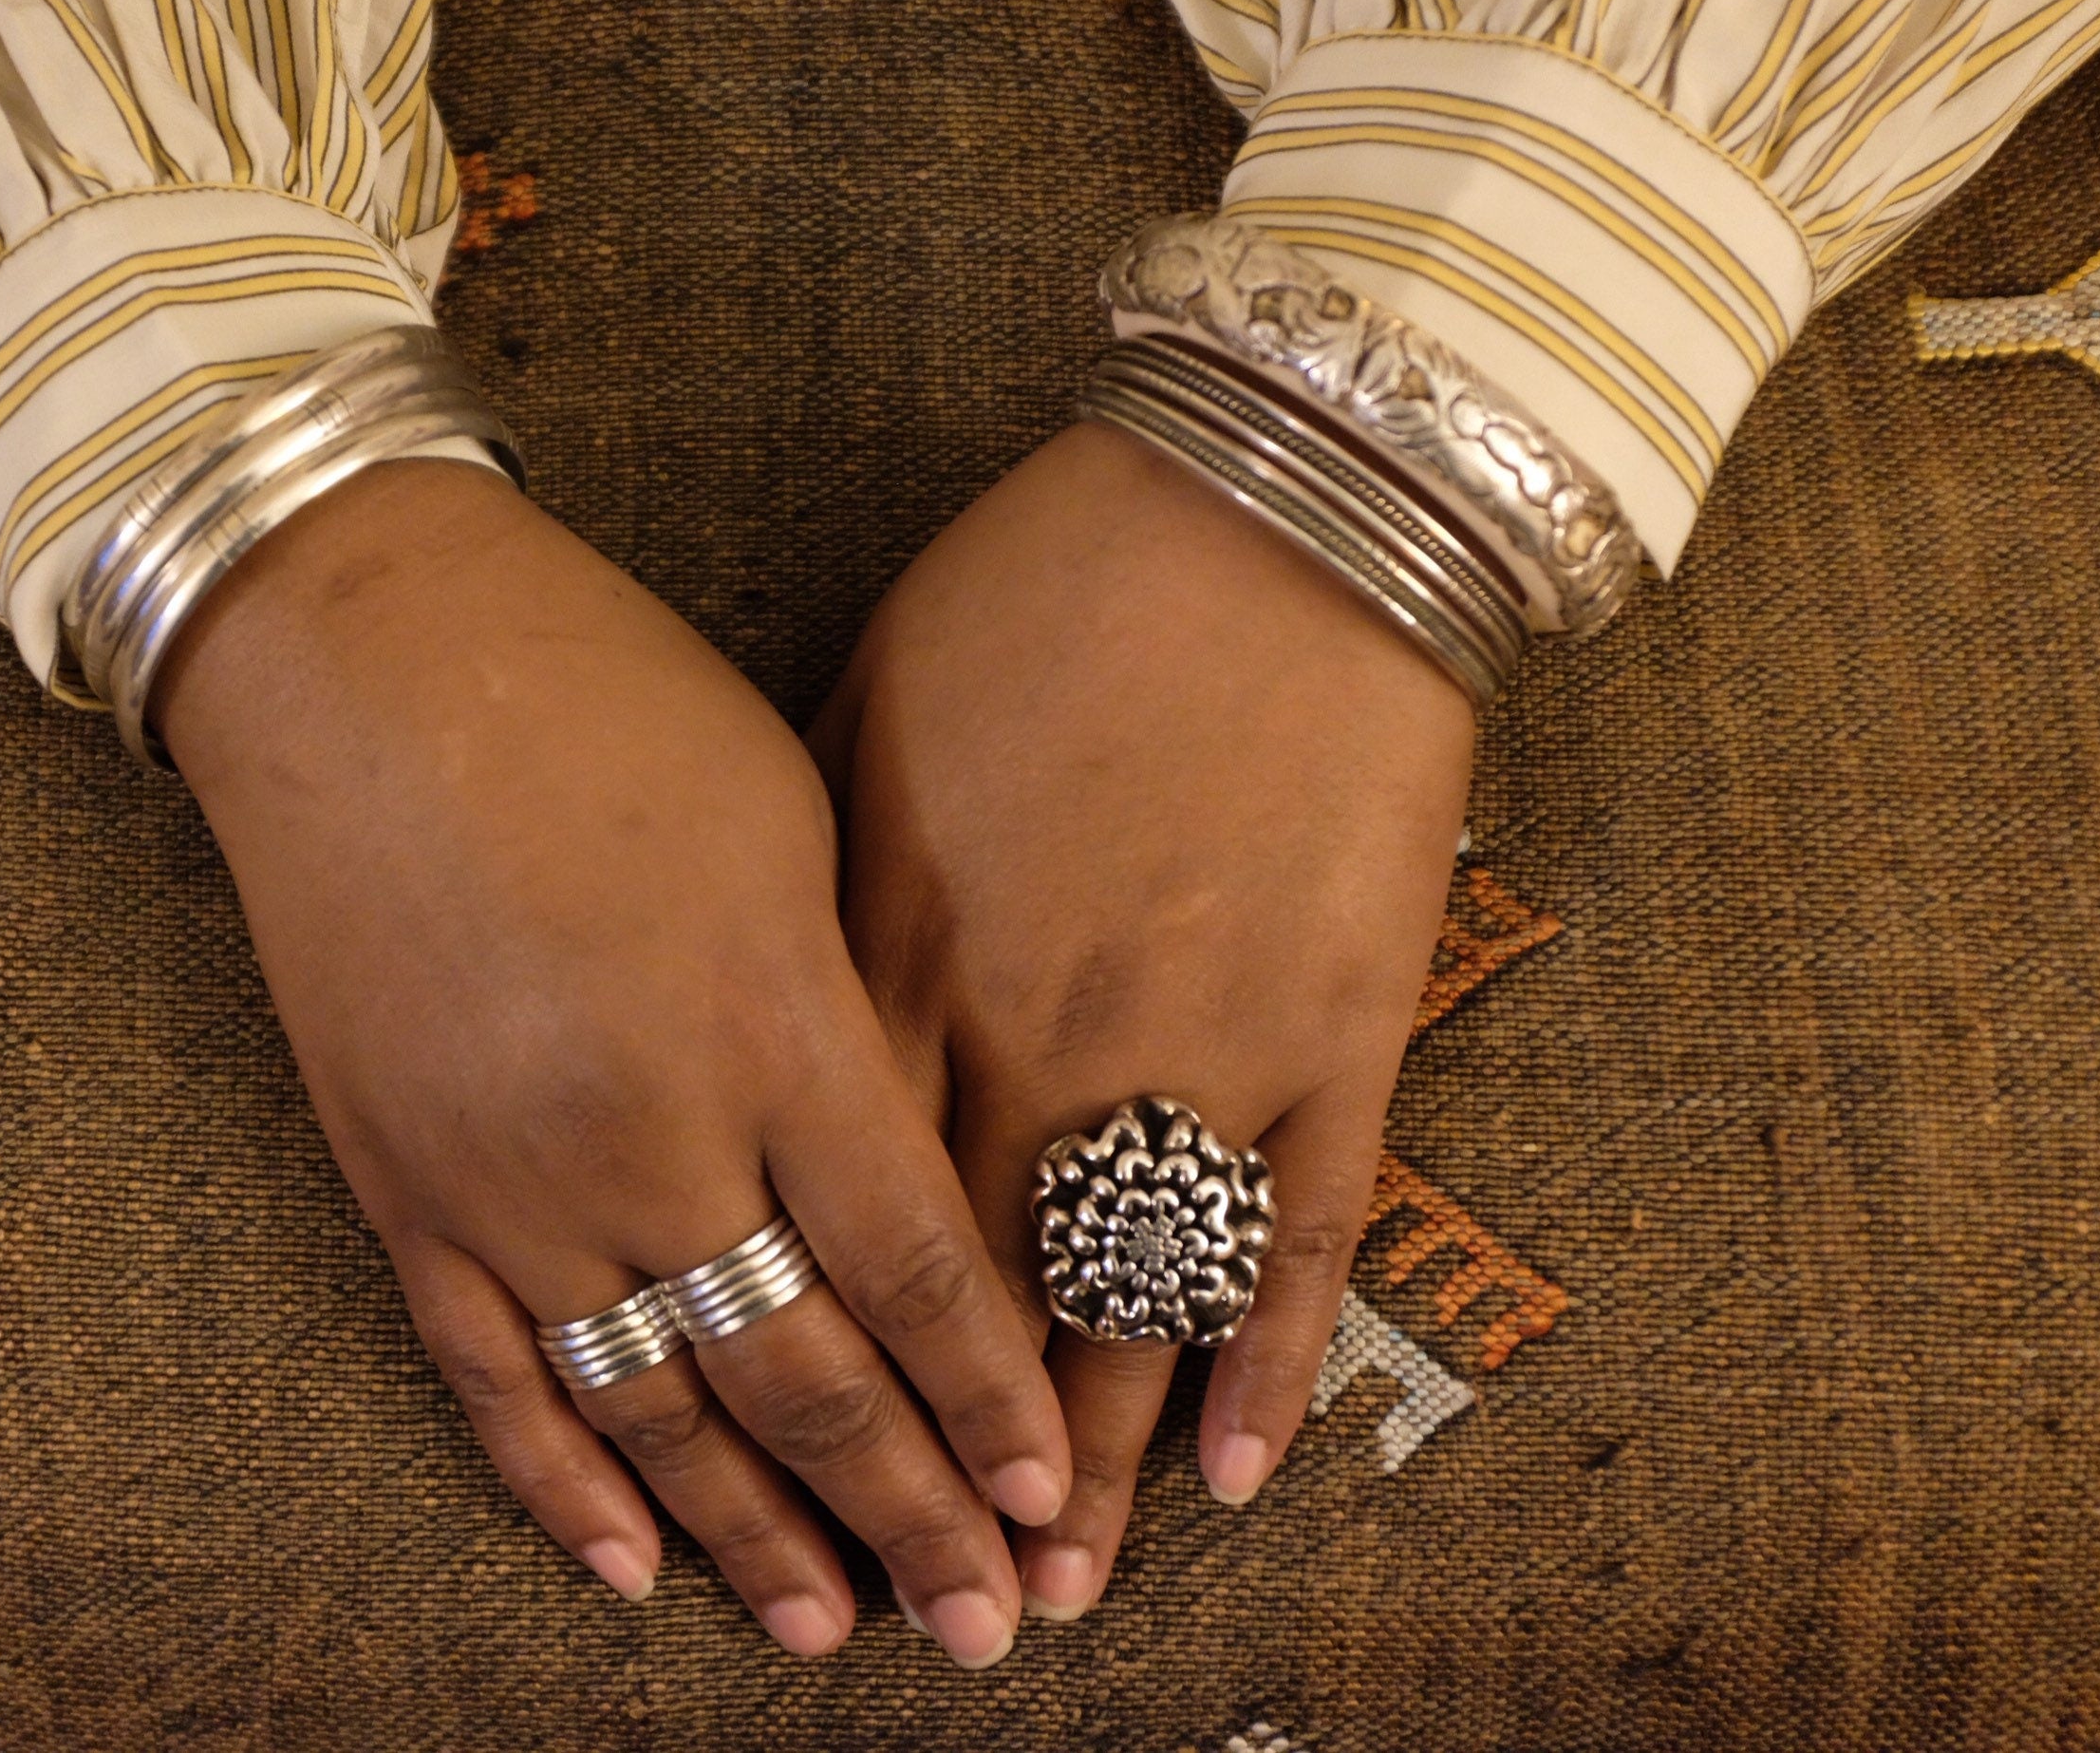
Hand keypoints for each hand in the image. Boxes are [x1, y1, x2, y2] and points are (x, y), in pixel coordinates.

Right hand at [156, 458, 1070, 1665]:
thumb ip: (849, 1013)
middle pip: (807, 1377)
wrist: (356, 654)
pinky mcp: (402, 1187)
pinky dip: (564, 1488)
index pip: (915, 1269)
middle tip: (988, 1625)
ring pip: (657, 1411)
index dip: (992, 1403)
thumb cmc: (603, 699)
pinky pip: (493, 1379)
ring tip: (838, 1633)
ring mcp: (511, 1177)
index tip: (1052, 1496)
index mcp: (772, 1023)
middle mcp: (651, 1131)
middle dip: (913, 1512)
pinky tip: (632, 1571)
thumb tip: (907, 1166)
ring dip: (756, 1538)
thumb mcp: (790, 821)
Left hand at [809, 420, 1474, 1622]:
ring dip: (1087, 1454)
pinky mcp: (1334, 1028)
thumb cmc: (1045, 590)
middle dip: (941, 1458)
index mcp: (898, 957)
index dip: (819, 1352)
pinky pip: (1293, 1230)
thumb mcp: (866, 722)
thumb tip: (765, 1016)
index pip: (838, 1209)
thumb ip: (816, 894)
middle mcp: (1031, 1033)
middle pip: (969, 1294)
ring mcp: (1192, 1041)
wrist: (1274, 503)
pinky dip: (1261, 1355)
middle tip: (921, 1597)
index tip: (787, 1459)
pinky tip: (1230, 1471)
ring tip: (1058, 1589)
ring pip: (1122, 1298)